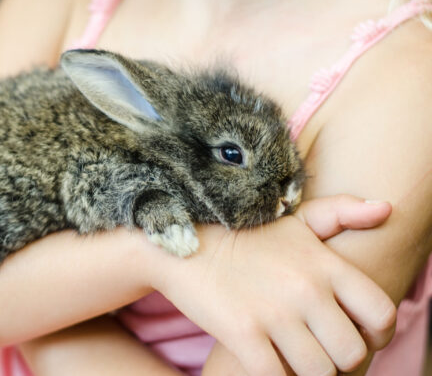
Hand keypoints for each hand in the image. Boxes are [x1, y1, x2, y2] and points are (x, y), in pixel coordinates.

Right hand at [143, 195, 394, 375]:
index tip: (356, 337)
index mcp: (325, 264)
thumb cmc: (246, 236)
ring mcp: (274, 314)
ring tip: (292, 358)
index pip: (381, 314)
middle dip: (338, 360)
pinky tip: (267, 361)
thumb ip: (341, 212)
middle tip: (318, 351)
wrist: (184, 244)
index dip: (376, 336)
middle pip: (351, 353)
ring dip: (307, 372)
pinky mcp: (242, 334)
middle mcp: (306, 289)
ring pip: (318, 372)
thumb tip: (385, 209)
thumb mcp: (295, 219)